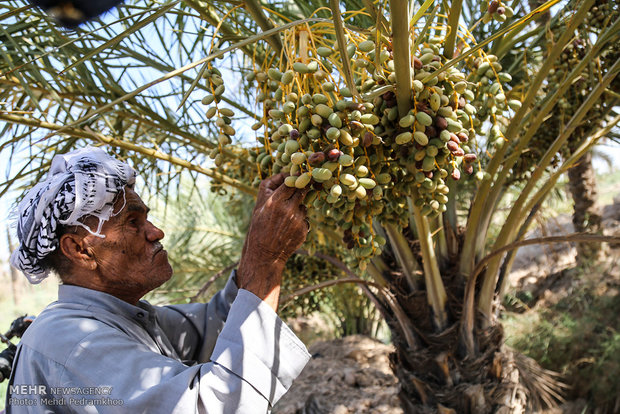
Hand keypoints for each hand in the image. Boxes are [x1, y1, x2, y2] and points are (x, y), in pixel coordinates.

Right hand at [237, 173, 308, 310]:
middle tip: (298, 189)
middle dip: (300, 189)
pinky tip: (288, 228)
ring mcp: (297, 220)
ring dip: (298, 207)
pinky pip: (305, 218)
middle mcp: (288, 209)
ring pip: (304, 205)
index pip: (292, 181)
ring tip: (286, 217)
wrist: (264, 254)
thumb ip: (270, 187)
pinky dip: (299, 220)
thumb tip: (285, 173)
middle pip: (302, 190)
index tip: (297, 176)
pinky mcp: (304, 230)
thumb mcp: (258, 205)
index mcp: (274, 201)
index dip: (295, 178)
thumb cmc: (258, 227)